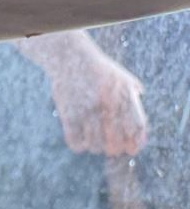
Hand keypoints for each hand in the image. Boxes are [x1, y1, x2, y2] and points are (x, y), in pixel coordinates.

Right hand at [19, 31, 147, 156]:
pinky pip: (75, 141)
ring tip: (95, 144)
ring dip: (96, 147)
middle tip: (112, 149)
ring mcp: (87, 110)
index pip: (135, 126)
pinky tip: (81, 143)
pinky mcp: (68, 114)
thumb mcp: (121, 76)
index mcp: (123, 95)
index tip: (132, 150)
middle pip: (115, 141)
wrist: (70, 58)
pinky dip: (79, 146)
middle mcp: (107, 104)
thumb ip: (133, 92)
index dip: (136, 142)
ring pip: (94, 144)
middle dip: (114, 149)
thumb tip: (139, 109)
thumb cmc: (98, 69)